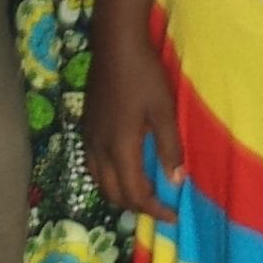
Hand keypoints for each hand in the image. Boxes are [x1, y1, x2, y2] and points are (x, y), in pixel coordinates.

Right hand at [82, 9, 180, 222]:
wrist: (115, 45)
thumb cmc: (144, 76)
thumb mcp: (164, 111)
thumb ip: (170, 148)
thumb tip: (176, 181)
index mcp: (120, 147)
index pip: (134, 193)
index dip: (154, 210)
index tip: (172, 217)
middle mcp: (99, 148)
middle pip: (113, 193)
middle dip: (136, 207)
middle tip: (159, 208)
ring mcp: (89, 136)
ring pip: (99, 181)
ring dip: (119, 193)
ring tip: (141, 194)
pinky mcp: (86, 125)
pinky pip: (93, 164)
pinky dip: (108, 177)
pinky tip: (122, 168)